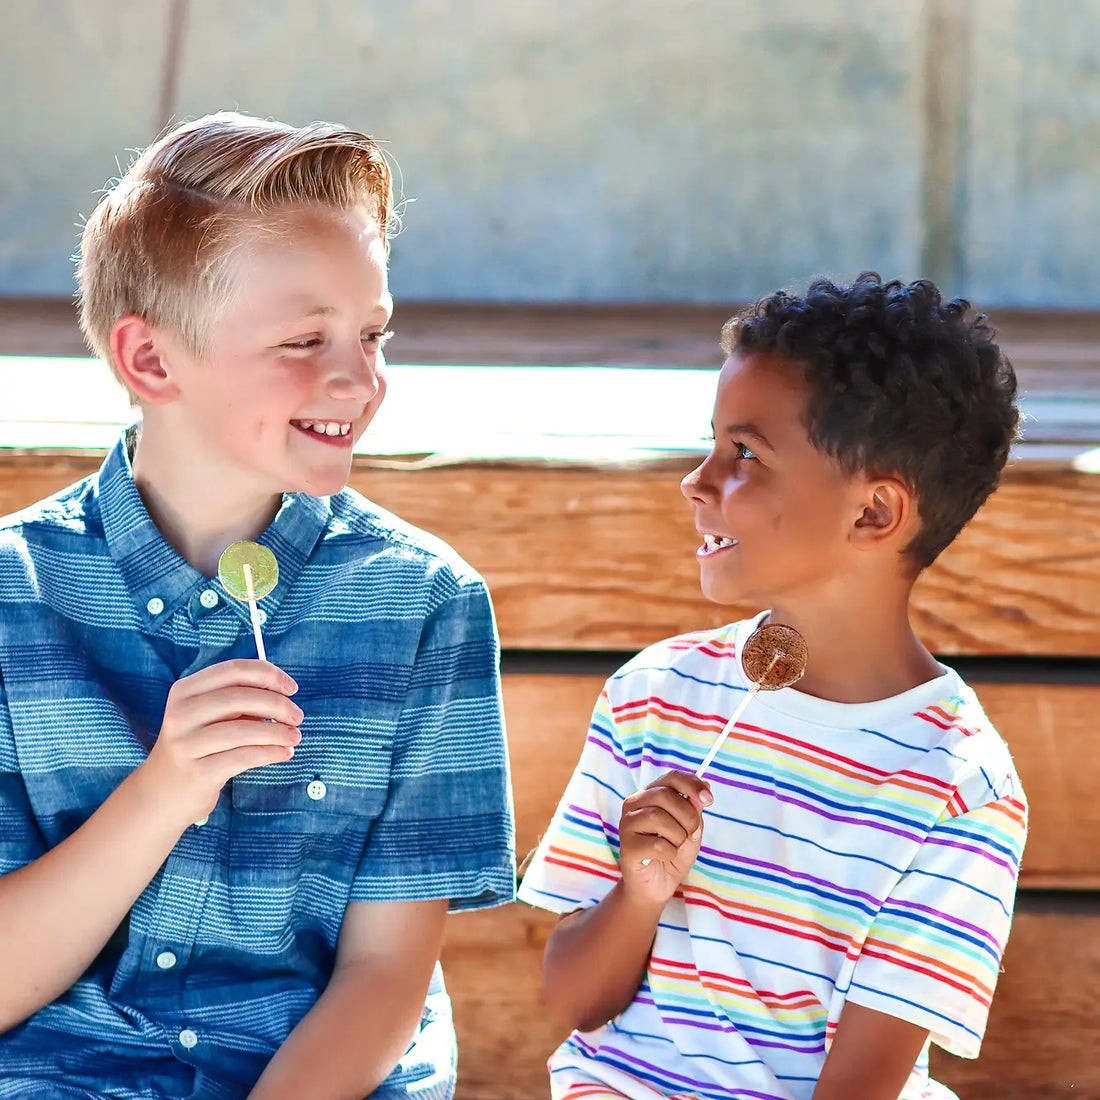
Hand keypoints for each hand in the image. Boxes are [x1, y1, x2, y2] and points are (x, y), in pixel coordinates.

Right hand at [137, 660, 302, 825]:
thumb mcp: (211, 716)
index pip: (233, 670)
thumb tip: (284, 693)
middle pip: (240, 697)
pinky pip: (244, 757)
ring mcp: (185, 743)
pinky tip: (284, 753)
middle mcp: (181, 713)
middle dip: (278, 705)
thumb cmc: (199, 746)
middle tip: (298, 716)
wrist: (163, 793)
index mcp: (185, 690)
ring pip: (243, 730)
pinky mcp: (197, 772)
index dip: (268, 675)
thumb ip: (241, 700)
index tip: (292, 688)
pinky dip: (270, 752)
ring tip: (295, 736)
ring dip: (277, 732)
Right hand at [618, 770, 711, 906]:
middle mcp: (634, 803)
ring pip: (658, 817)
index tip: (710, 800)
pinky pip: (656, 844)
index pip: (671, 777)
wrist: (658, 885)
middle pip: (664, 795)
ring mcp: (627, 824)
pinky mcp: (626, 847)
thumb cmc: (673, 853)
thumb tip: (707, 786)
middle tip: (693, 834)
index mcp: (651, 794)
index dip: (692, 784)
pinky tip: (665, 857)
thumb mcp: (691, 829)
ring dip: (678, 836)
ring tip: (676, 846)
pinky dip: (670, 853)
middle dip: (688, 816)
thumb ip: (695, 809)